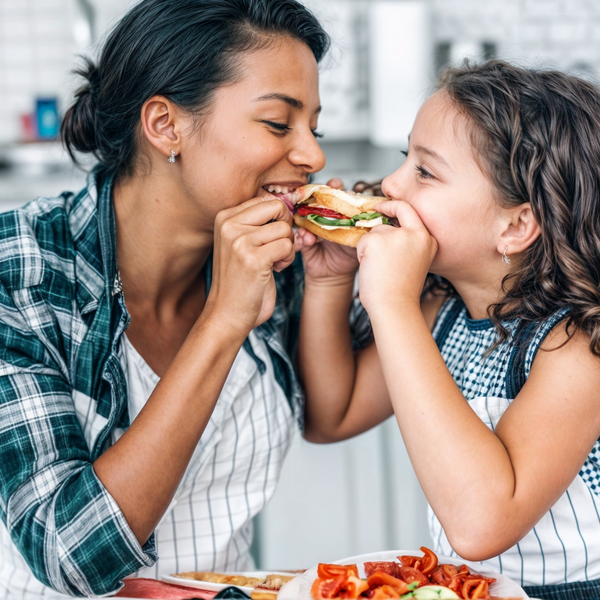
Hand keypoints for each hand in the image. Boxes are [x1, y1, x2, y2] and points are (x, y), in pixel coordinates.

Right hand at [206, 196, 294, 335]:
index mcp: (224, 217)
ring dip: (287, 248)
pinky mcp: (253, 259)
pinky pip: (287, 246)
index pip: (266, 199)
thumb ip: (260, 223)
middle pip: (277, 208)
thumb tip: (290, 205)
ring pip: (285, 229)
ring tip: (272, 263)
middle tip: (277, 248)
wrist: (226, 315)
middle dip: (285, 229)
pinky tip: (274, 270)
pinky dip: (287, 260)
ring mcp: (239, 241)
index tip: (271, 239)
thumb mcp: (243, 244)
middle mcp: (229, 224)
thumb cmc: (239, 281)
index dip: (278, 218)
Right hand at [295, 177, 358, 284]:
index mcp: (341, 215)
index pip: (338, 197)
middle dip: (318, 195)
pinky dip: (303, 237)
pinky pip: (301, 237)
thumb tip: (358, 221)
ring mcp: (313, 228)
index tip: (335, 184)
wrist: (336, 277)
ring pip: (306, 216)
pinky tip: (307, 239)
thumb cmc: (351, 257)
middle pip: (320, 201)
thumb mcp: (359, 242)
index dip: (336, 188)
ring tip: (307, 217)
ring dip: (306, 214)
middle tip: (318, 193)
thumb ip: (357, 231)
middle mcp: (326, 218)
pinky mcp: (304, 241)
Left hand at [356, 200, 437, 314]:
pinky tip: (372, 269)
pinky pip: (362, 241)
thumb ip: (407, 243)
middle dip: (379, 223)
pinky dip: (362, 255)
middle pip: (390, 218)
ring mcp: (396, 235)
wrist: (394, 307)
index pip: (410, 211)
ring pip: (375, 232)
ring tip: (380, 269)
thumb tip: (386, 227)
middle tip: (374, 231)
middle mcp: (415, 234)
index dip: (395, 206)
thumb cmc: (402, 292)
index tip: (383, 207)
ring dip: (371, 248)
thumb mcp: (415, 262)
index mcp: (428, 240)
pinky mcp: (377, 240)